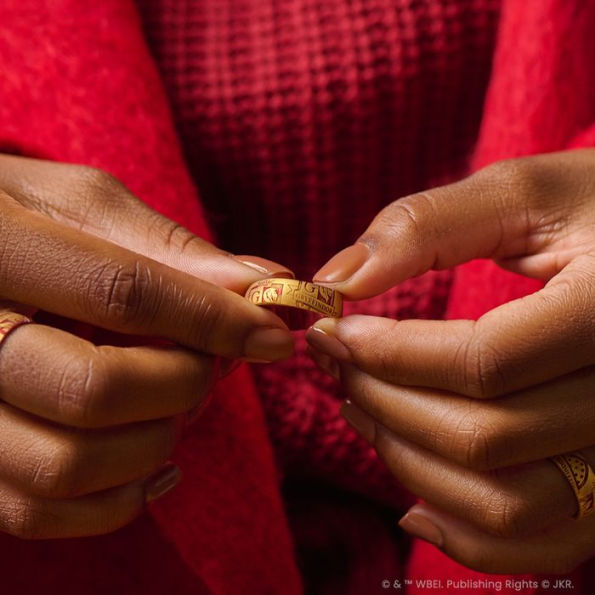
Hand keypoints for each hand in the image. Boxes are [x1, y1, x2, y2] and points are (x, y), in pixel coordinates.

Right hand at [0, 154, 293, 538]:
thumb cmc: (22, 216)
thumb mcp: (82, 206)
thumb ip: (169, 247)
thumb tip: (265, 280)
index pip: (121, 294)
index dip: (213, 320)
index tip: (274, 336)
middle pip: (94, 390)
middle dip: (183, 384)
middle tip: (211, 365)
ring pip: (67, 465)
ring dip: (154, 443)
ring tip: (176, 408)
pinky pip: (39, 511)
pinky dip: (118, 500)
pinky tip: (152, 463)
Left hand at [306, 149, 594, 573]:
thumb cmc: (594, 210)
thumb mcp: (523, 193)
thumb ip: (425, 227)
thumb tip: (336, 279)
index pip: (483, 362)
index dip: (390, 353)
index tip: (335, 331)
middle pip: (483, 438)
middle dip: (384, 402)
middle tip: (336, 363)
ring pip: (504, 501)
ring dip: (409, 464)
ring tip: (360, 409)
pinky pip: (541, 541)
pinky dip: (467, 536)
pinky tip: (413, 501)